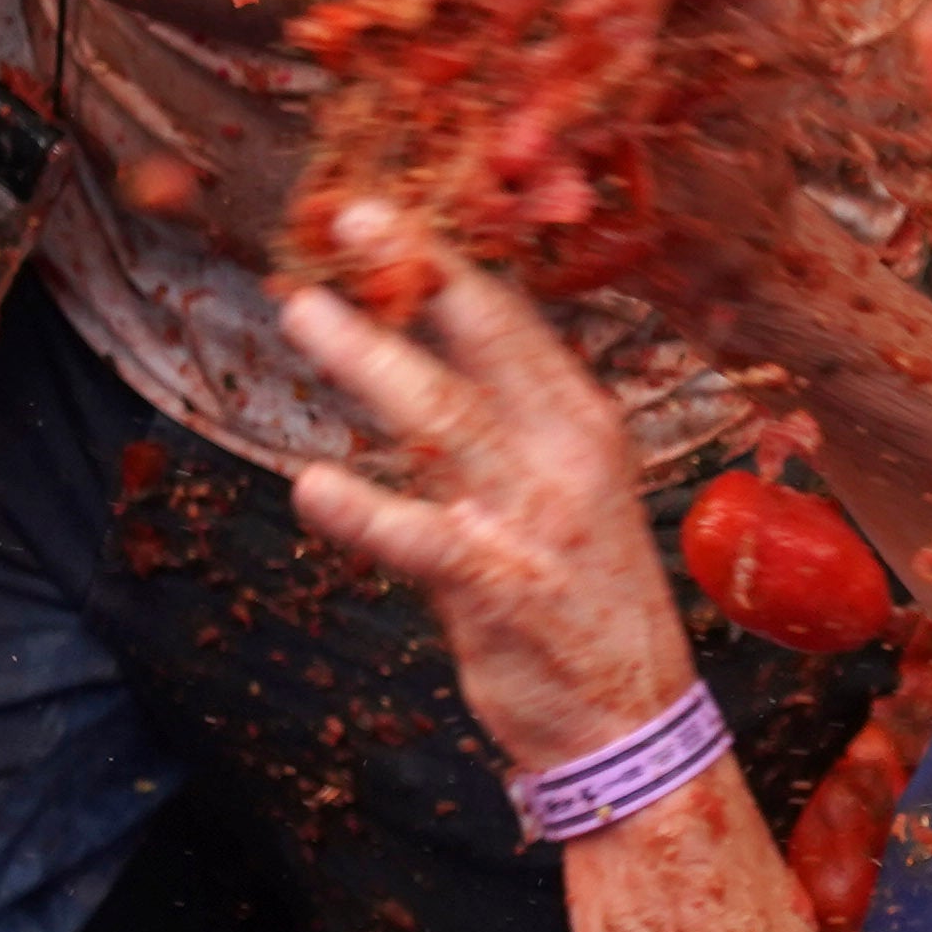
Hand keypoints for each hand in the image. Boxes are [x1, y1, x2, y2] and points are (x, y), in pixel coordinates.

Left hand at [281, 217, 700, 778]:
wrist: (628, 719)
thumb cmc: (579, 598)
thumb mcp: (562, 489)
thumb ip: (498, 422)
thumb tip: (420, 350)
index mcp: (580, 421)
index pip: (507, 319)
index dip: (441, 259)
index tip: (377, 213)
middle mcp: (564, 455)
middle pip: (484, 341)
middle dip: (415, 272)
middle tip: (346, 220)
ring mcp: (535, 519)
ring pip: (444, 418)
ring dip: (369, 361)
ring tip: (303, 315)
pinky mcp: (501, 586)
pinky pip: (422, 540)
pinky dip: (365, 513)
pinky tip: (312, 488)